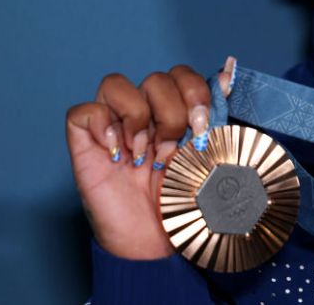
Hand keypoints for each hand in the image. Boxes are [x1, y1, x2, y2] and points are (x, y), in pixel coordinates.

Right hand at [65, 58, 234, 259]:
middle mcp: (145, 114)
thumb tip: (229, 70)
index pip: (182, 74)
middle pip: (157, 78)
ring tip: (145, 154)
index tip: (204, 126)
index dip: (196, 91)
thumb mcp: (209, 153)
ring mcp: (113, 126)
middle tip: (174, 148)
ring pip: (117, 84)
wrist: (157, 243)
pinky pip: (83, 111)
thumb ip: (217, 113)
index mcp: (176, 112)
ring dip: (139, 117)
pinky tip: (118, 153)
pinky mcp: (85, 144)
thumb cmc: (183, 201)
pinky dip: (102, 125)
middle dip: (173, 112)